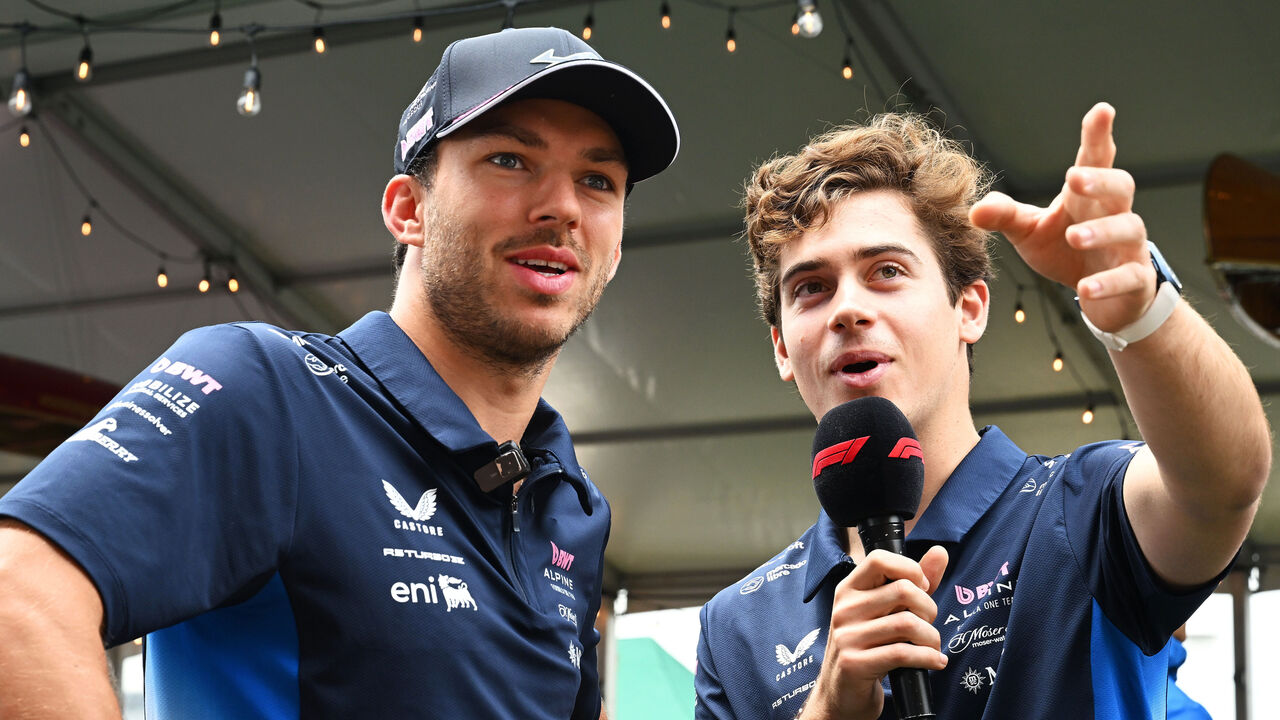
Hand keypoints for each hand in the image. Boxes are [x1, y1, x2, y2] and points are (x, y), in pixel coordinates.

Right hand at [800, 546, 948, 719]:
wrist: (842, 694)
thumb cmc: (869, 647)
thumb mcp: (886, 611)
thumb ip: (913, 581)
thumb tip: (940, 551)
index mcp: (849, 589)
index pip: (879, 559)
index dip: (910, 569)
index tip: (921, 589)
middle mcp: (844, 609)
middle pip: (903, 590)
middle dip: (929, 609)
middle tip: (927, 624)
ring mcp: (847, 636)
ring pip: (907, 623)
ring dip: (932, 638)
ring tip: (932, 646)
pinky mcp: (854, 663)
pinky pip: (902, 653)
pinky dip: (928, 658)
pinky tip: (934, 661)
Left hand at [969, 102, 1155, 332]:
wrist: (1099, 294)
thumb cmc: (1063, 251)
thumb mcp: (1028, 232)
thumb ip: (1004, 217)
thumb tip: (975, 210)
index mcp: (1086, 198)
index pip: (1095, 160)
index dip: (1098, 135)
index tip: (1101, 110)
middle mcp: (1114, 214)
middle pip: (1121, 186)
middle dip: (1100, 181)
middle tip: (1074, 178)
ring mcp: (1129, 247)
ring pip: (1129, 229)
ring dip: (1102, 231)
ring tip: (1075, 236)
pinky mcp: (1134, 279)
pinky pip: (1128, 277)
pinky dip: (1108, 281)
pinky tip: (1085, 288)